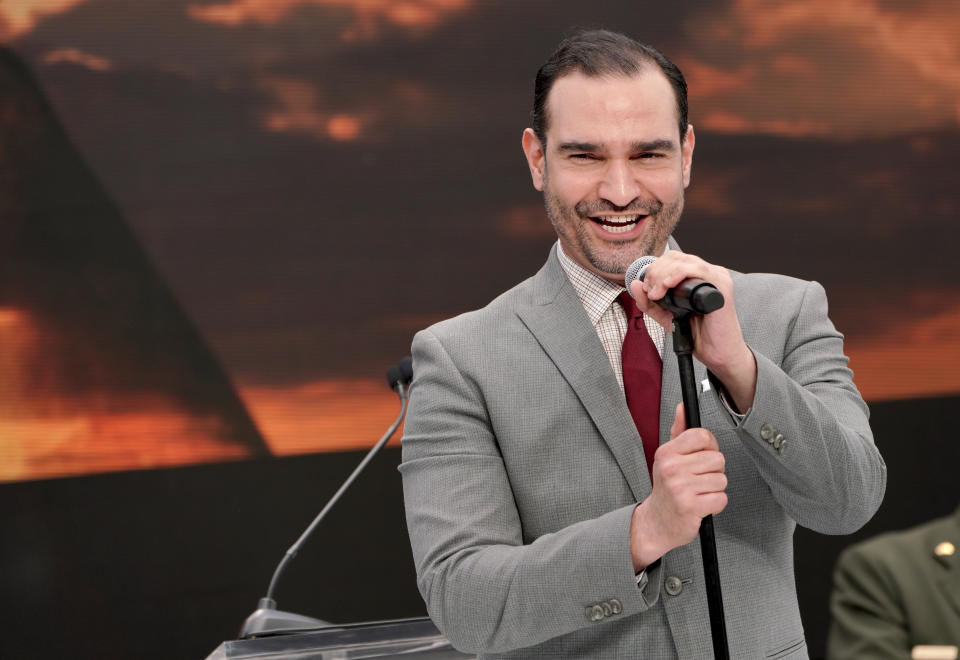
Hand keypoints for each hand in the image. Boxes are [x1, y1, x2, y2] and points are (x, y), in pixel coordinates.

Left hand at [628, 251, 756, 410]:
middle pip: (675, 258)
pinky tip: (667, 286)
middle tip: (651, 292)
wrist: (716, 353)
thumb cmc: (697, 334)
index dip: (654, 270)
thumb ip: (649, 302)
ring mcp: (716, 277)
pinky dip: (677, 274)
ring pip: (683, 262)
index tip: (647, 289)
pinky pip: (697, 269)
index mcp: (697, 277)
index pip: (672, 259)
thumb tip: (635, 284)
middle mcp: (708, 273)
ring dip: (662, 275)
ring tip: (657, 294)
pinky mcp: (721, 286)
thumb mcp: (666, 316)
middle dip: (655, 273)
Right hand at [630, 403, 727, 570]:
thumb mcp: (668, 458)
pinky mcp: (690, 507)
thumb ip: (678, 431)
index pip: (702, 436)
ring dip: (714, 489)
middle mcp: (671, 468)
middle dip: (714, 472)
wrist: (657, 522)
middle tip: (698, 480)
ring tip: (698, 493)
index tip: (703, 457)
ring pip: (721, 480)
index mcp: (667, 452)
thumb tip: (682, 407)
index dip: (710, 446)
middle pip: (717, 459)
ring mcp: (680, 488)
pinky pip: (721, 499)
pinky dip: (715, 505)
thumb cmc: (667, 488)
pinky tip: (701, 506)